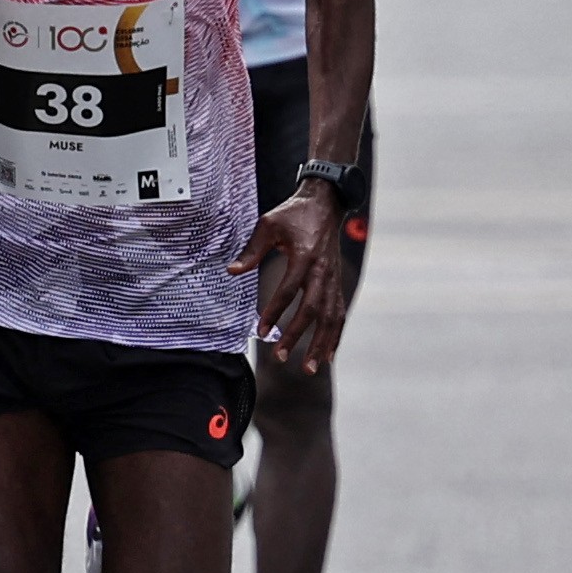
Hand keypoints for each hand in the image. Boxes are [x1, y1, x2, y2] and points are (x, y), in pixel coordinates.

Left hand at [228, 186, 349, 374]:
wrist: (325, 203)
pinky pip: (339, 313)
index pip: (289, 291)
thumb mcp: (268, 224)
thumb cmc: (293, 214)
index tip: (260, 331)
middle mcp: (323, 272)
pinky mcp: (337, 284)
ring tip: (309, 368)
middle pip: (312, 310)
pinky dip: (335, 335)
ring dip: (320, 344)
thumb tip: (232, 271)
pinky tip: (328, 356)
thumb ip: (252, 250)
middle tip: (281, 358)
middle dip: (297, 336)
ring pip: (330, 318)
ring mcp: (333, 279)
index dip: (274, 312)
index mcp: (305, 257)